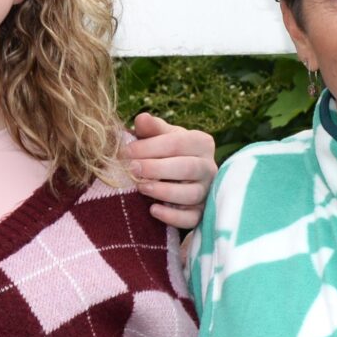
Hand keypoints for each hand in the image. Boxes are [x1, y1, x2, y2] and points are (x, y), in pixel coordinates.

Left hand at [127, 113, 218, 230]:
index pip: (178, 143)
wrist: (178, 177)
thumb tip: (142, 118)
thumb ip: (152, 128)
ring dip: (164, 192)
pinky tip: (153, 209)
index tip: (127, 152)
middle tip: (132, 169)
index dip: (150, 147)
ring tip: (141, 188)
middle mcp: (209, 167)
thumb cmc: (168, 152)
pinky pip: (192, 218)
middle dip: (157, 169)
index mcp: (201, 143)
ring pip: (192, 194)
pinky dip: (173, 216)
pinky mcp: (202, 213)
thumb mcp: (161, 137)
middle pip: (188, 168)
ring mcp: (207, 192)